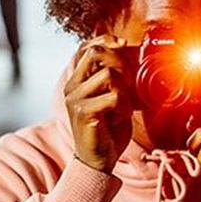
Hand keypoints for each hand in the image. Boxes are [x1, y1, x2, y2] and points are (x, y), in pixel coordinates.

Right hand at [64, 35, 132, 172]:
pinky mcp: (83, 112)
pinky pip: (114, 96)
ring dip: (125, 92)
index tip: (123, 44)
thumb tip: (129, 53)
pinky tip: (118, 119)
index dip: (106, 39)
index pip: (87, 47)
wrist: (97, 161)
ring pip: (110, 74)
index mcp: (76, 80)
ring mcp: (75, 98)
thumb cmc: (108, 129)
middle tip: (127, 86)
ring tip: (121, 109)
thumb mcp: (112, 97)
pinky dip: (124, 108)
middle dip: (120, 64)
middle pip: (98, 53)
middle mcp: (72, 86)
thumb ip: (115, 77)